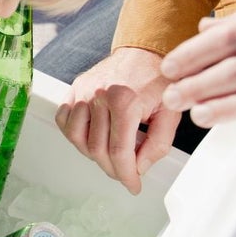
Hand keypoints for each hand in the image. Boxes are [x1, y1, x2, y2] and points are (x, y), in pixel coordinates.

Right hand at [55, 46, 177, 193]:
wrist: (143, 51)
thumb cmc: (158, 80)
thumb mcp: (170, 113)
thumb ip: (158, 144)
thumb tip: (139, 167)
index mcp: (125, 100)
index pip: (119, 151)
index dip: (126, 175)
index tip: (133, 185)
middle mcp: (99, 94)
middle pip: (98, 150)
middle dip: (113, 169)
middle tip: (125, 173)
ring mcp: (83, 91)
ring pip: (78, 139)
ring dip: (93, 154)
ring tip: (111, 154)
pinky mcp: (74, 89)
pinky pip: (65, 122)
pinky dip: (76, 135)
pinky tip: (93, 136)